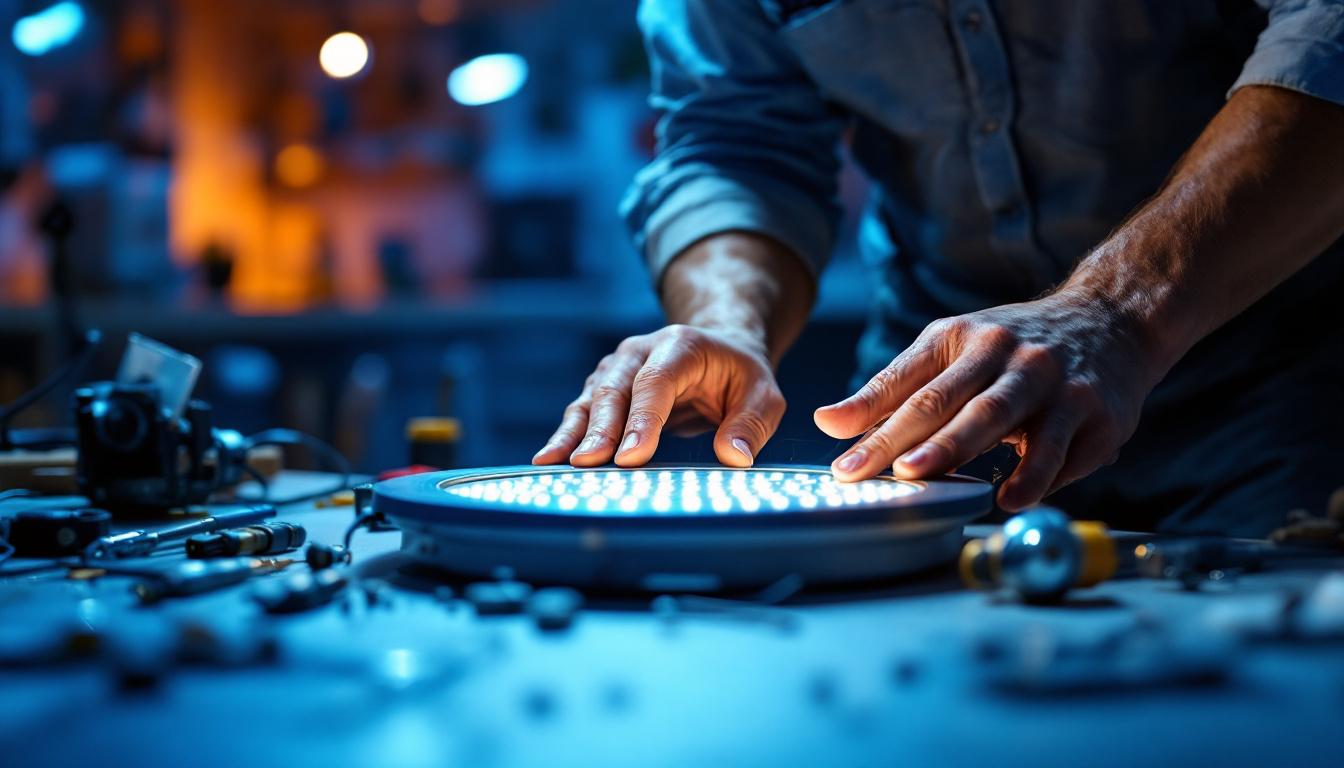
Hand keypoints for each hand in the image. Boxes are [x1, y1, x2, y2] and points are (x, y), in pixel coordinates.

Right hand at [533, 324, 786, 467]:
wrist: (719, 351)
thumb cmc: (741, 377)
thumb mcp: (764, 395)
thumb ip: (751, 424)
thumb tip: (733, 458)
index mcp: (681, 345)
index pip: (656, 381)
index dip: (642, 418)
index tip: (632, 456)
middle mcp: (641, 351)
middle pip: (615, 389)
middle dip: (601, 428)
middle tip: (590, 463)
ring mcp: (618, 368)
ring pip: (591, 399)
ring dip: (575, 433)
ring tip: (556, 464)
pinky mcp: (605, 388)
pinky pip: (582, 412)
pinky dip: (566, 435)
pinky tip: (549, 459)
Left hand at [814, 289, 1158, 509]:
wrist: (1114, 319)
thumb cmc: (1014, 347)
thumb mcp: (950, 350)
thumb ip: (891, 389)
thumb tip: (828, 422)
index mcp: (959, 338)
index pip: (906, 382)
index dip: (869, 421)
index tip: (842, 462)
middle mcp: (1004, 352)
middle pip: (947, 400)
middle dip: (909, 439)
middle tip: (879, 473)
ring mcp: (1051, 379)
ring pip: (1000, 416)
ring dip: (963, 450)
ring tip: (934, 482)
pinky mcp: (1094, 410)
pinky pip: (1059, 448)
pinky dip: (1034, 475)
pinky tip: (1011, 498)